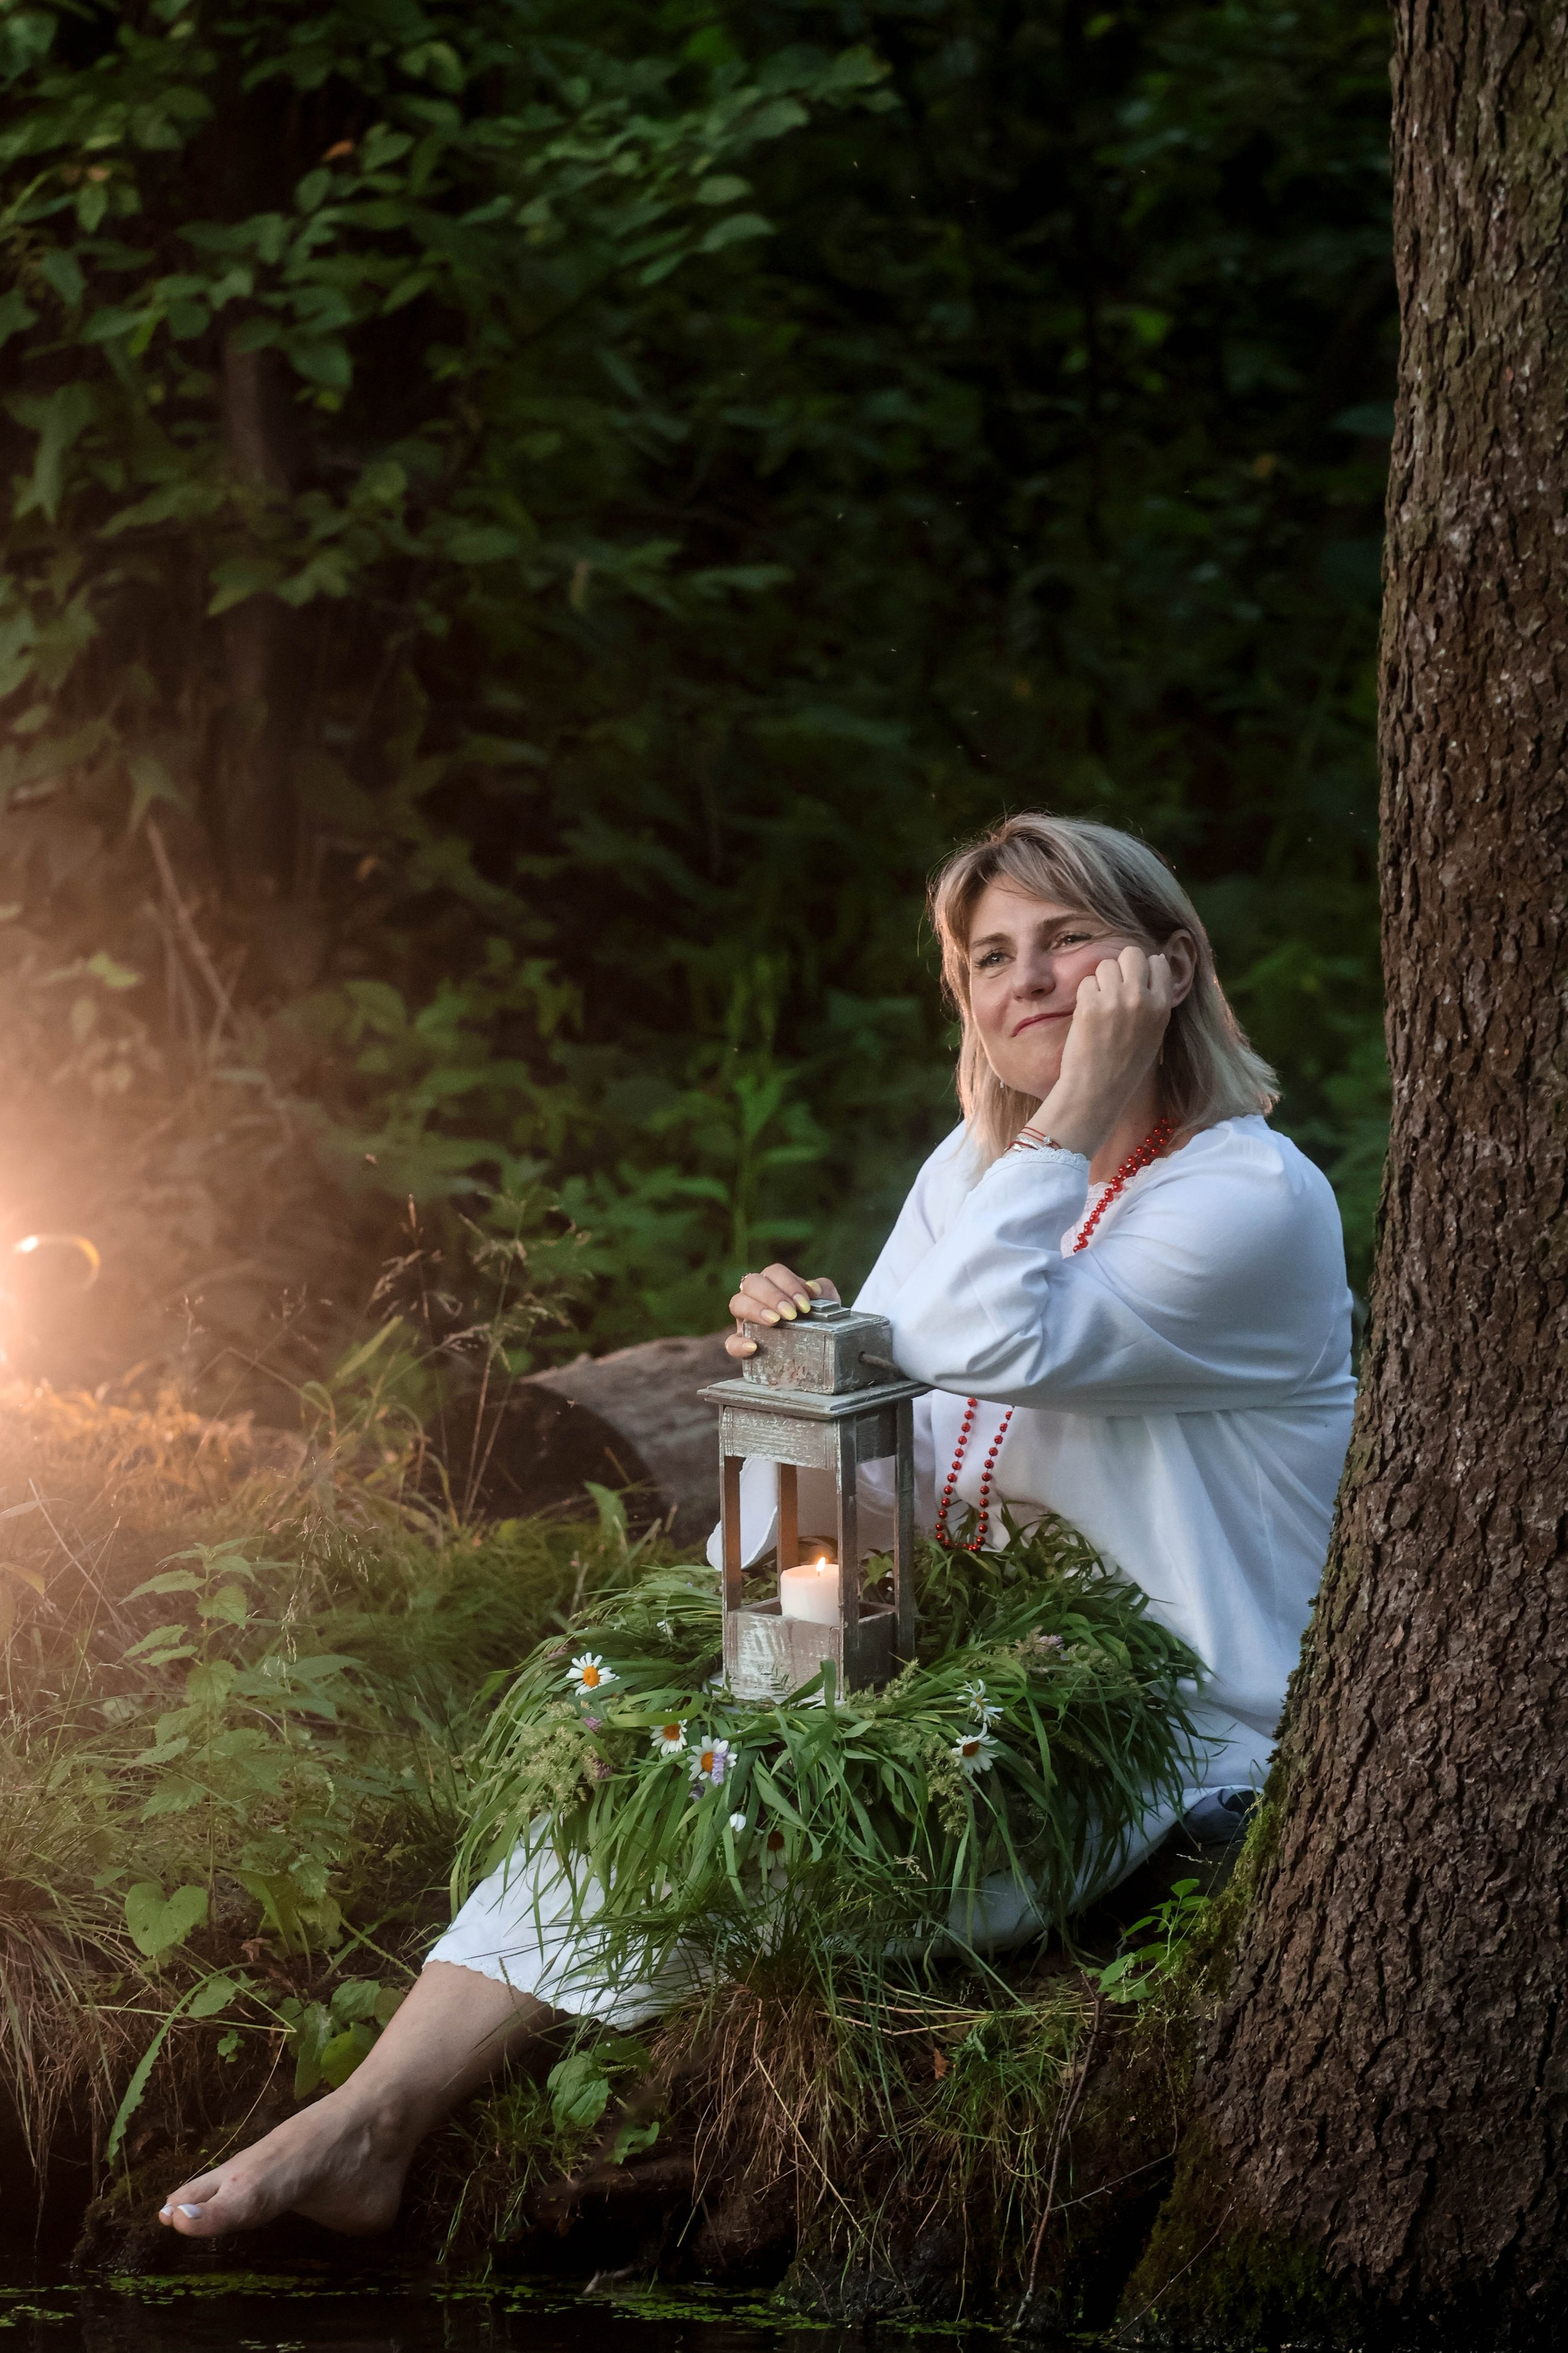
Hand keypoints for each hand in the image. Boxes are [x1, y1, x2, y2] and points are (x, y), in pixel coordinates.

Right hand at [725, 1264, 840, 1357]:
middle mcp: (756, 1296)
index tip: (805, 1304)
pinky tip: (753, 1347)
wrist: (821, 1344)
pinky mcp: (743, 1342)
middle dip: (772, 1296)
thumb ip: (824, 1291)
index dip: (788, 1284)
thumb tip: (813, 1288)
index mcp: (775, 1283)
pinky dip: (739, 1343)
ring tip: (775, 1322)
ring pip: (737, 1303)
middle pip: (752, 1282)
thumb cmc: (819, 1319)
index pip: (774, 1273)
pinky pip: (731, 1342)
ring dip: (755, 1310)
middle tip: (791, 1314)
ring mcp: (746, 1318)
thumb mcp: (826, 1304)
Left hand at [1033, 946, 1173, 1159]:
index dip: (1143, 970)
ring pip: (1106, 965)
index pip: (1157, 963)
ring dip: (1100, 981)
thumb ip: (1156, 998)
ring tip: (1101, 1007)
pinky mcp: (1090, 1006)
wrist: (1099, 1090)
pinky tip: (1088, 1017)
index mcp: (1162, 1006)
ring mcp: (1116, 1000)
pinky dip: (1085, 996)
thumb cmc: (1126, 1064)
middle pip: (1131, 954)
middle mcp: (1142, 999)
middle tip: (1113, 990)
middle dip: (1121, 967)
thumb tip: (1154, 959)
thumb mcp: (1155, 1031)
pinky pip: (1086, 982)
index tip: (1134, 987)